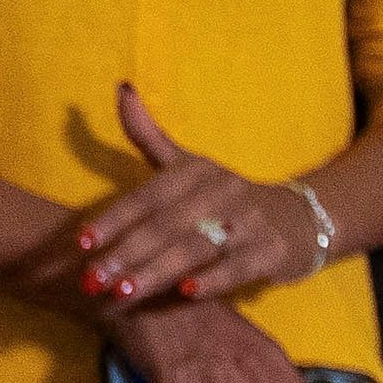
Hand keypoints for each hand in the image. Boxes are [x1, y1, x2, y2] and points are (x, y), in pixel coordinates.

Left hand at [73, 81, 305, 304]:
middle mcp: (221, 191)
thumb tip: (121, 89)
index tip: (81, 241)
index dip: (113, 218)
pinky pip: (238, 266)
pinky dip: (212, 279)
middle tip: (92, 280)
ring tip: (124, 292)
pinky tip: (186, 293)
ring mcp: (248, 221)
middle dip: (125, 253)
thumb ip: (148, 135)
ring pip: (196, 247)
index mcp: (195, 171)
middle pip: (165, 225)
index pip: (146, 197)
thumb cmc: (226, 196)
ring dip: (157, 271)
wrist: (300, 218)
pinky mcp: (271, 250)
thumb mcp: (189, 164)